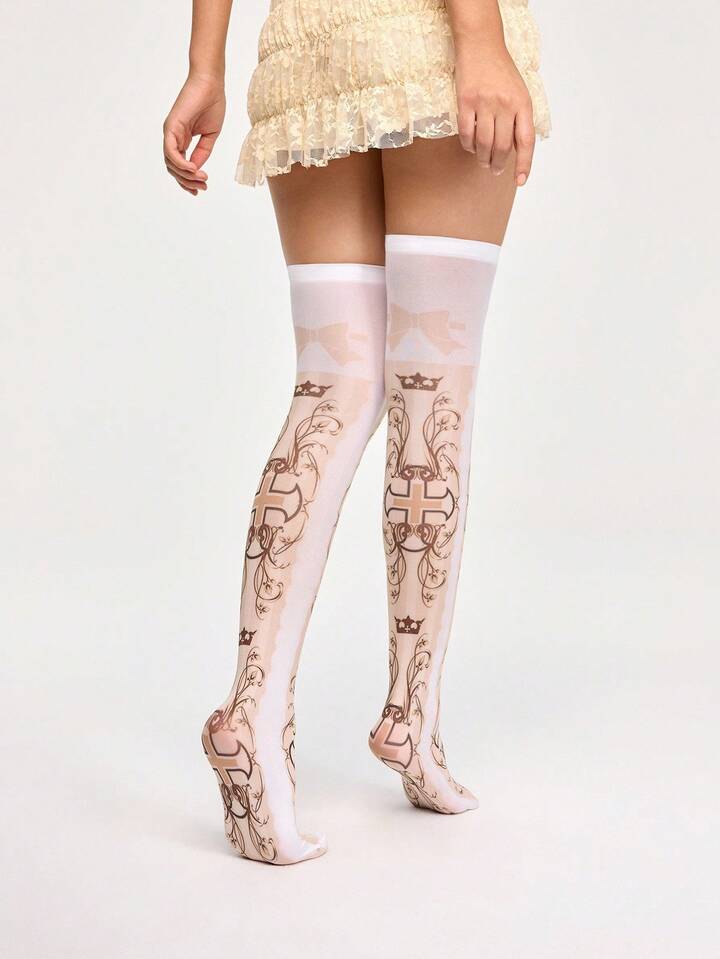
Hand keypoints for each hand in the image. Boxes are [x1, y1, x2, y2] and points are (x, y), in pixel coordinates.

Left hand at [163, 74, 225, 194]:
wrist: (211, 84)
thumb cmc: (212, 104)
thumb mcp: (210, 135)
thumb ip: (202, 153)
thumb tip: (196, 170)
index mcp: (181, 139)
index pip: (179, 166)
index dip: (188, 180)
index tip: (201, 189)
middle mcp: (173, 137)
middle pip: (173, 168)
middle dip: (187, 182)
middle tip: (202, 187)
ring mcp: (170, 132)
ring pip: (170, 163)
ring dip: (185, 175)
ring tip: (201, 178)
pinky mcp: (171, 127)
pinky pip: (171, 151)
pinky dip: (181, 164)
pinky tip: (193, 170)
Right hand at [454, 39, 534, 185]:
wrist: (481, 44)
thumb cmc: (501, 71)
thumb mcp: (519, 92)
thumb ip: (519, 118)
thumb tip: (516, 149)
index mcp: (522, 103)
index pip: (526, 141)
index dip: (524, 164)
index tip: (520, 180)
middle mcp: (505, 104)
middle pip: (502, 147)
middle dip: (499, 164)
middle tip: (496, 170)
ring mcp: (484, 103)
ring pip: (483, 143)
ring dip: (483, 158)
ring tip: (483, 162)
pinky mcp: (465, 102)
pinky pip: (466, 133)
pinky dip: (468, 145)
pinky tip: (470, 147)